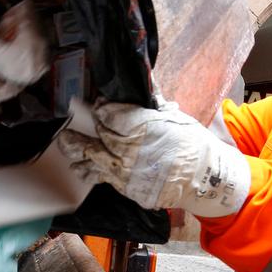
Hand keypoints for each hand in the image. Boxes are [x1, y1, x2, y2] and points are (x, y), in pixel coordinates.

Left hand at [56, 101, 249, 217]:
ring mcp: (128, 173)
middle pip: (99, 135)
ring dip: (77, 151)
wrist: (205, 179)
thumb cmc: (192, 144)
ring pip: (93, 160)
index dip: (102, 109)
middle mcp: (131, 150)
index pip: (110, 115)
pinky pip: (105, 179)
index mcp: (143, 127)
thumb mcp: (174, 118)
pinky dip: (93, 172)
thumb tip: (144, 81)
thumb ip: (152, 104)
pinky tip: (81, 167)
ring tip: (66, 144)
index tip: (99, 106)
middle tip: (76, 121)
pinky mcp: (129, 190)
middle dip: (90, 127)